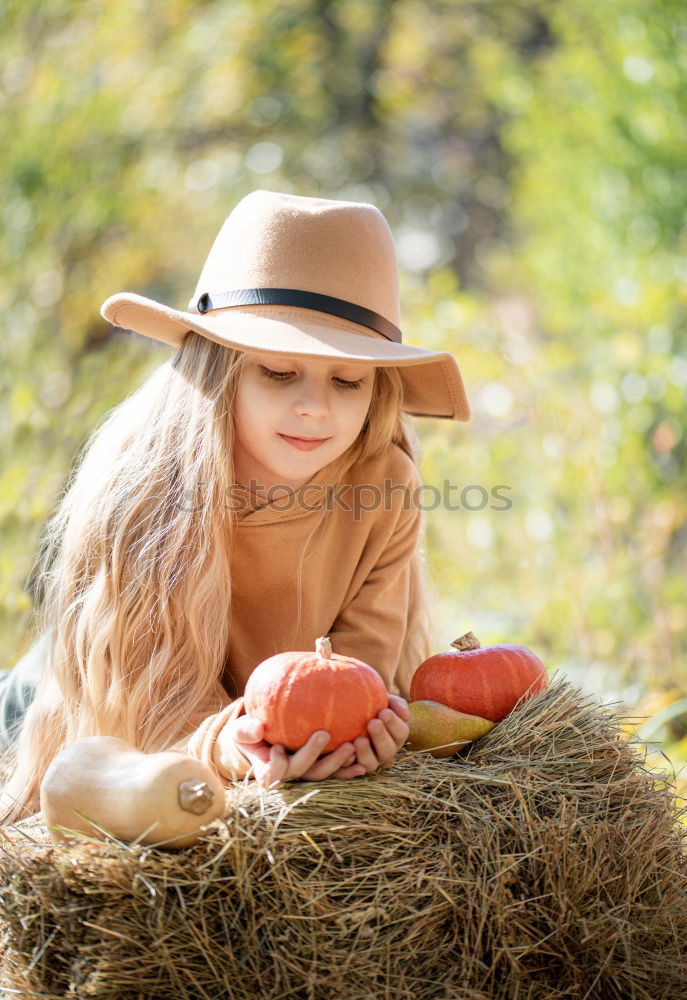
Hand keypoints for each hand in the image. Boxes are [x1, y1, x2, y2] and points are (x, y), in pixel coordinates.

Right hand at [221, 715, 366, 789]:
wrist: (263, 735)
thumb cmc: (250, 731)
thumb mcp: (241, 729)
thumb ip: (245, 730)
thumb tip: (257, 729)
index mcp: (267, 769)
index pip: (271, 775)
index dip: (276, 766)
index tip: (277, 747)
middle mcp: (289, 775)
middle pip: (303, 771)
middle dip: (313, 755)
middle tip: (324, 733)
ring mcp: (307, 772)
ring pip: (323, 773)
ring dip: (338, 762)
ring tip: (351, 746)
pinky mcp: (322, 767)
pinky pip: (338, 771)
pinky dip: (350, 768)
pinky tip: (363, 761)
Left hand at [350, 695, 409, 775]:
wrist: (347, 712)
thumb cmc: (369, 704)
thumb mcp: (383, 700)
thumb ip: (395, 703)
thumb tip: (404, 714)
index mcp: (396, 736)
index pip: (401, 732)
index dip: (394, 723)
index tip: (384, 711)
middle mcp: (385, 751)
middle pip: (388, 750)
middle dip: (381, 737)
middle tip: (373, 723)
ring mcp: (370, 761)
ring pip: (371, 763)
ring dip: (366, 752)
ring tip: (359, 739)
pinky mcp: (352, 768)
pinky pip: (351, 771)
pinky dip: (350, 767)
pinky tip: (347, 753)